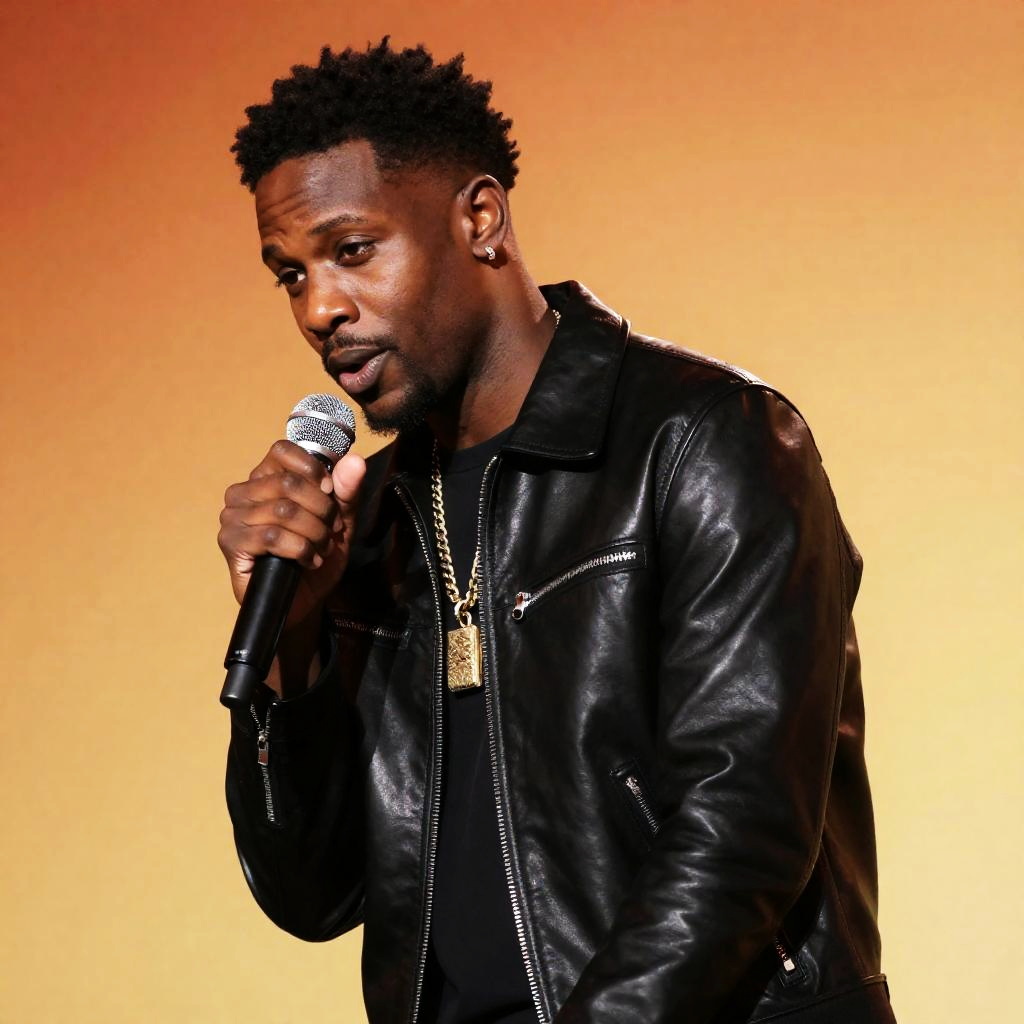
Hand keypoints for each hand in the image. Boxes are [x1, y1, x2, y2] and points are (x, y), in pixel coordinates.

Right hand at [218, 440, 365, 692]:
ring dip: (313, 533)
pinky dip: (300, 549)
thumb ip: (347, 491)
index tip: (329, 490)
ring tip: (320, 549)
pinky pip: (271, 536)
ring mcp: (233, 517)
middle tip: (330, 531)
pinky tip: (307, 561)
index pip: (282, 450)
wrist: (305, 601)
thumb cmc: (316, 555)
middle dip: (321, 509)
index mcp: (267, 477)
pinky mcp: (232, 544)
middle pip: (288, 482)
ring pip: (283, 510)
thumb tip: (355, 460)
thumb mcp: (340, 521)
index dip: (312, 468)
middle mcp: (244, 492)